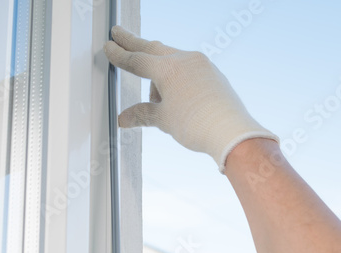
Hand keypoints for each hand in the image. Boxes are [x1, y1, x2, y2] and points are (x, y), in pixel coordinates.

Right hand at [104, 26, 277, 172]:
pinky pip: (188, 68)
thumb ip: (142, 114)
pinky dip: (176, 76)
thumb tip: (124, 118)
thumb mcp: (163, 119)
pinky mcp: (212, 73)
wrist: (231, 132)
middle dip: (134, 42)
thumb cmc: (197, 124)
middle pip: (152, 48)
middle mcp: (185, 60)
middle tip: (118, 33)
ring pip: (172, 60)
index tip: (109, 46)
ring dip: (159, 72)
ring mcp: (201, 65)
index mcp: (169, 69)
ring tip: (162, 105)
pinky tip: (177, 95)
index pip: (136, 60)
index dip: (119, 55)